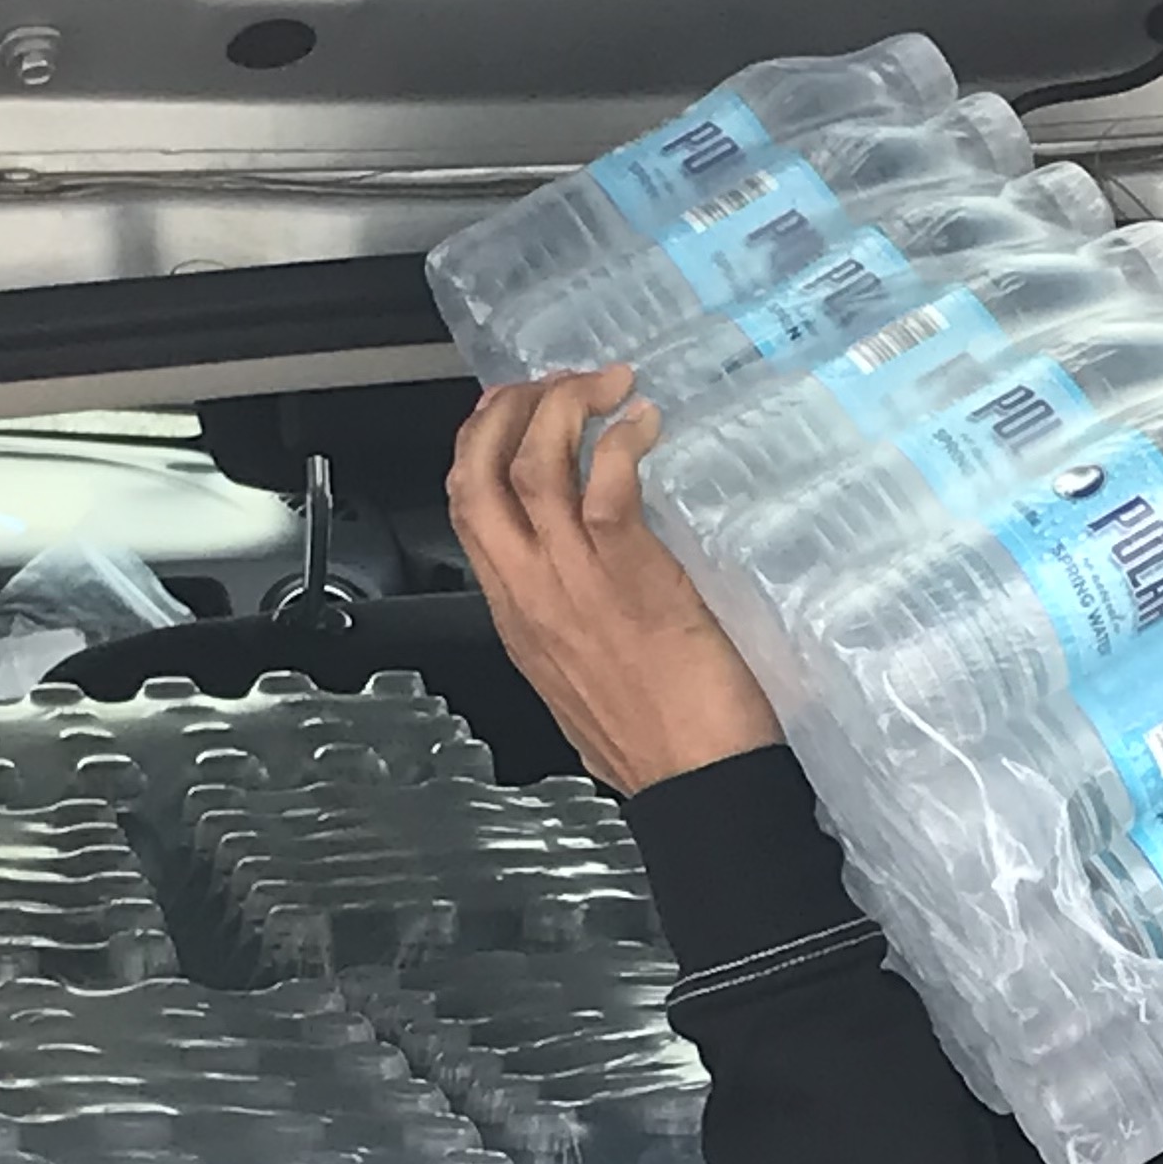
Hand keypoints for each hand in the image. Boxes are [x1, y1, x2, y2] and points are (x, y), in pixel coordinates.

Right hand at [448, 366, 779, 794]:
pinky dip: (620, 439)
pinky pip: (604, 484)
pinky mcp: (628, 575)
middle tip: (557, 382)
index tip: (510, 409)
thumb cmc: (658, 739)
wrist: (696, 782)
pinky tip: (644, 422)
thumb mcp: (580, 677)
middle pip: (476, 471)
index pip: (465, 507)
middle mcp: (529, 590)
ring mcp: (572, 581)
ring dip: (564, 406)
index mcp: (515, 613)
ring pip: (531, 464)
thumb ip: (567, 623)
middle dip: (506, 408)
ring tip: (608, 384)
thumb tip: (588, 585)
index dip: (478, 443)